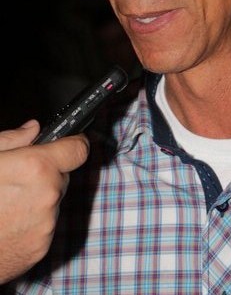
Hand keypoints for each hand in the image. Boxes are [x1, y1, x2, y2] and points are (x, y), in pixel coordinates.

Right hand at [0, 120, 88, 283]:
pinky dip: (31, 223)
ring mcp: (46, 224)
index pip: (78, 149)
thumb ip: (13, 140)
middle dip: (47, 174)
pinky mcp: (41, 247)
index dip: (75, 143)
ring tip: (6, 204)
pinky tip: (8, 223)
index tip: (72, 142)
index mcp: (36, 167)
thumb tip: (33, 129)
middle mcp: (48, 195)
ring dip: (38, 200)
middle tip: (18, 179)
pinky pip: (44, 226)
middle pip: (62, 176)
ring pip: (52, 202)